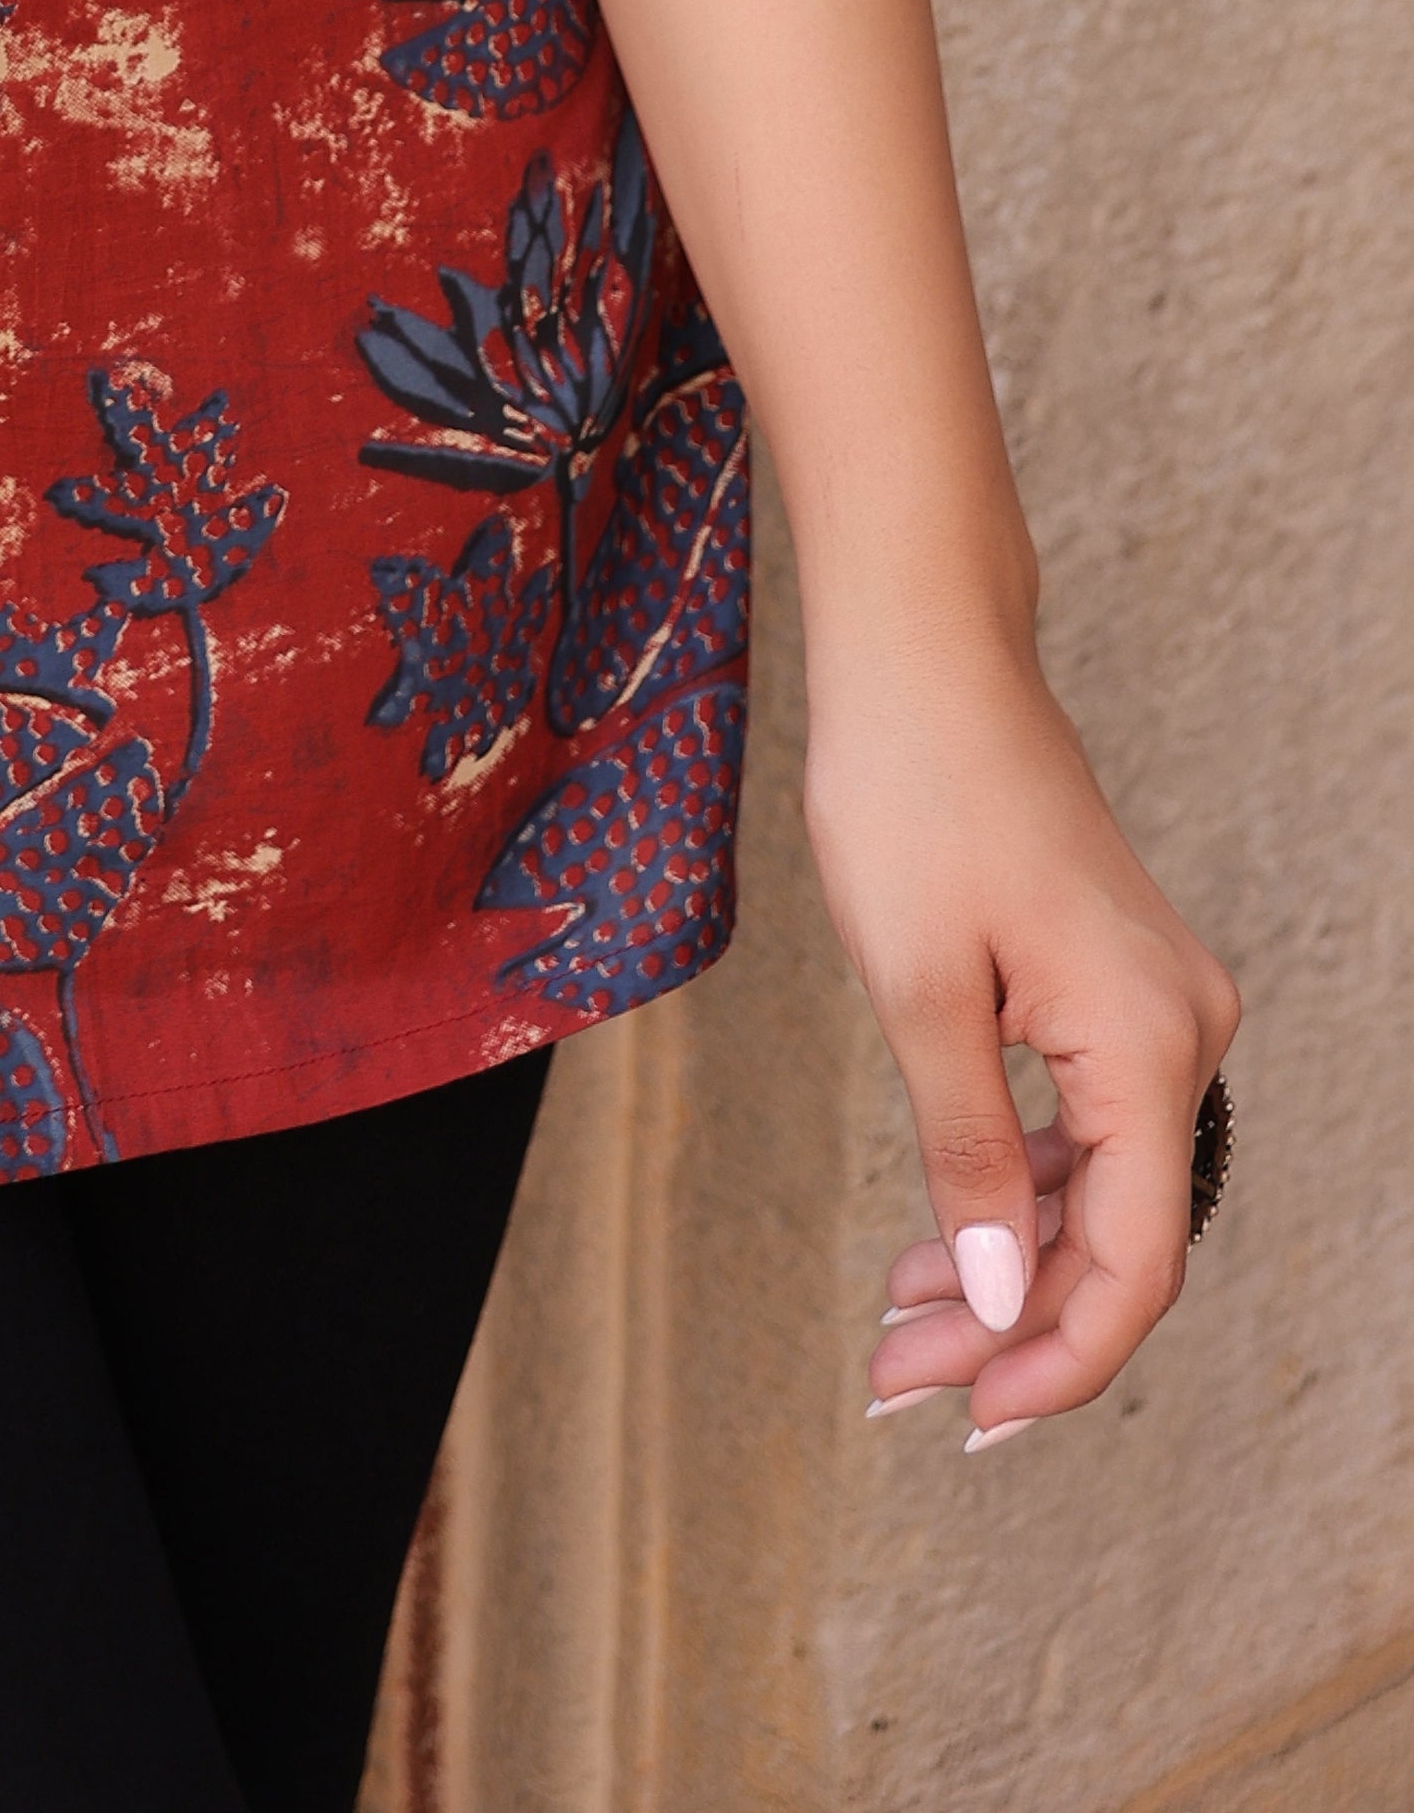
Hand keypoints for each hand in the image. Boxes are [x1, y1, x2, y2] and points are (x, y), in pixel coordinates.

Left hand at [807, 634, 1239, 1448]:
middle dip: (1013, 1323)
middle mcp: (1180, 1031)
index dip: (1060, 1358)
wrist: (921, 655)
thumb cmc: (910, 795)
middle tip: (896, 1381)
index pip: (1134, 1260)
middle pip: (1118, 1233)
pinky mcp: (1110, 988)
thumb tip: (1001, 1302)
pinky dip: (1016, 1187)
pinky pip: (1084, 1126)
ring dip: (1007, 1265)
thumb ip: (968, 1157)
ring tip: (900, 1327)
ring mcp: (1153, 1007)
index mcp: (1151, 1041)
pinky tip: (942, 1241)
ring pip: (1099, 1187)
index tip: (969, 1420)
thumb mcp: (917, 992)